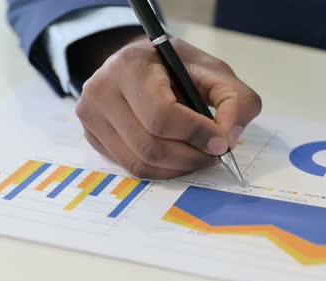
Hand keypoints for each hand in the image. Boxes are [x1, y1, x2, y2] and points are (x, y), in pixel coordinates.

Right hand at [77, 36, 261, 178]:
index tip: (221, 142)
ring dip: (177, 168)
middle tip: (213, 155)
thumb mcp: (213, 71)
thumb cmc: (176, 68)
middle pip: (150, 146)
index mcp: (131, 65)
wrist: (139, 64)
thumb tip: (227, 139)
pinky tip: (176, 156)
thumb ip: (235, 100)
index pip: (161, 115)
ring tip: (198, 156)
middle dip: (190, 157)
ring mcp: (90, 115)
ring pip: (139, 163)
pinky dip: (161, 170)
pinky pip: (130, 167)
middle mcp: (101, 90)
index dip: (196, 134)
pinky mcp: (91, 136)